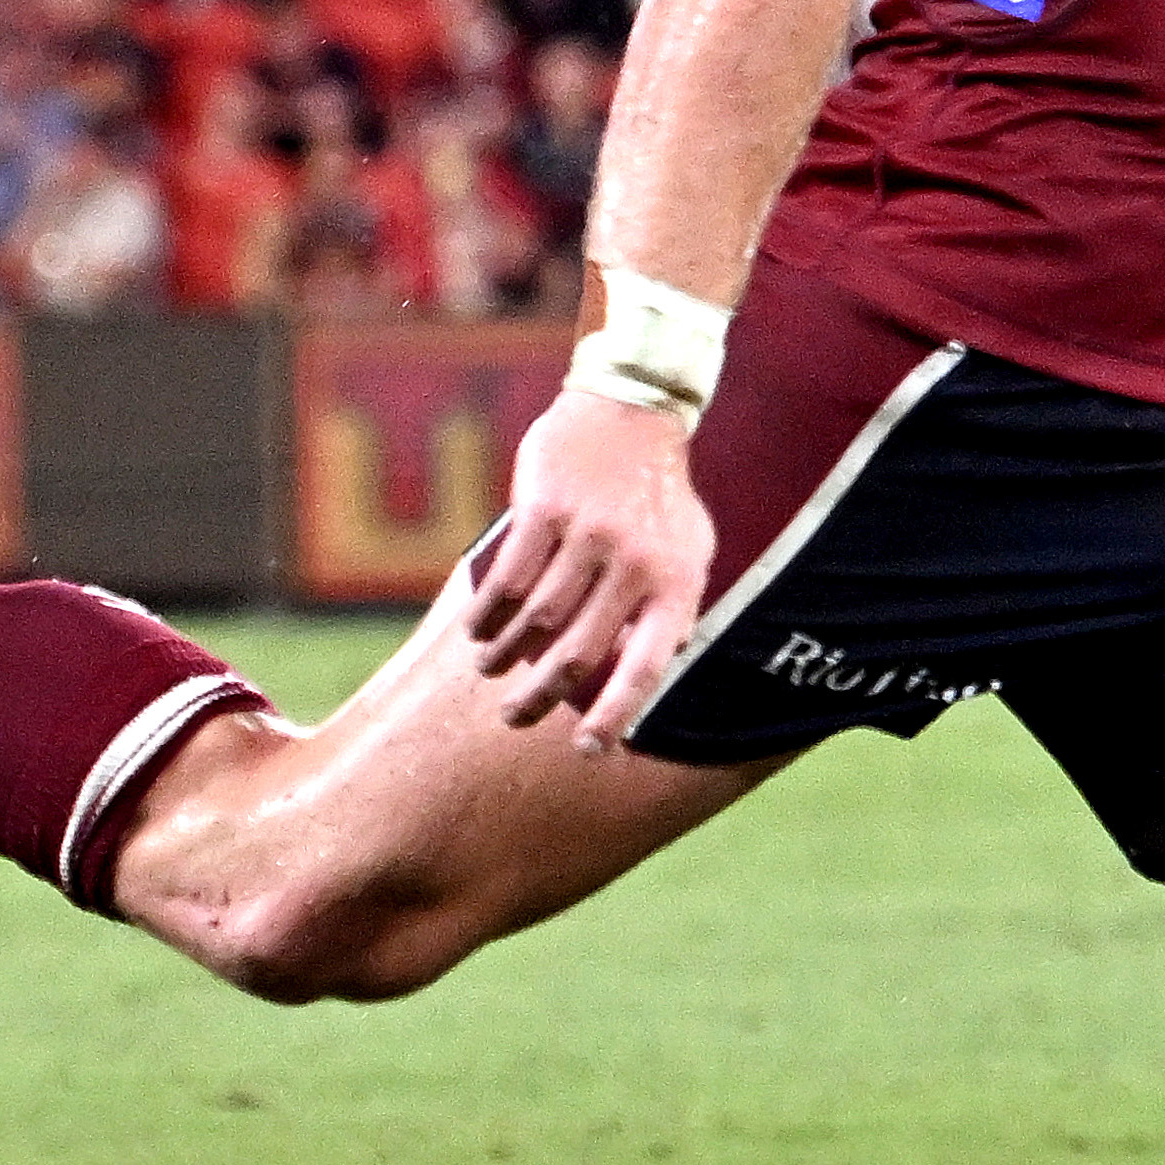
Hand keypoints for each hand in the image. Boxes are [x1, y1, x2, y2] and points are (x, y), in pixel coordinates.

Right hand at [457, 385, 712, 751]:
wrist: (632, 413)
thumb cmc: (659, 497)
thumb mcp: (689, 552)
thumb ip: (671, 610)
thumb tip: (652, 674)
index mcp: (674, 584)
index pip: (646, 667)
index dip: (616, 715)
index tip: (585, 752)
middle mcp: (634, 564)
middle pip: (577, 653)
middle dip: (539, 699)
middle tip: (513, 719)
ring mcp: (589, 535)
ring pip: (535, 619)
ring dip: (504, 656)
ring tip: (489, 670)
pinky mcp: (545, 508)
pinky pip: (506, 577)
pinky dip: (486, 612)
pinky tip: (475, 629)